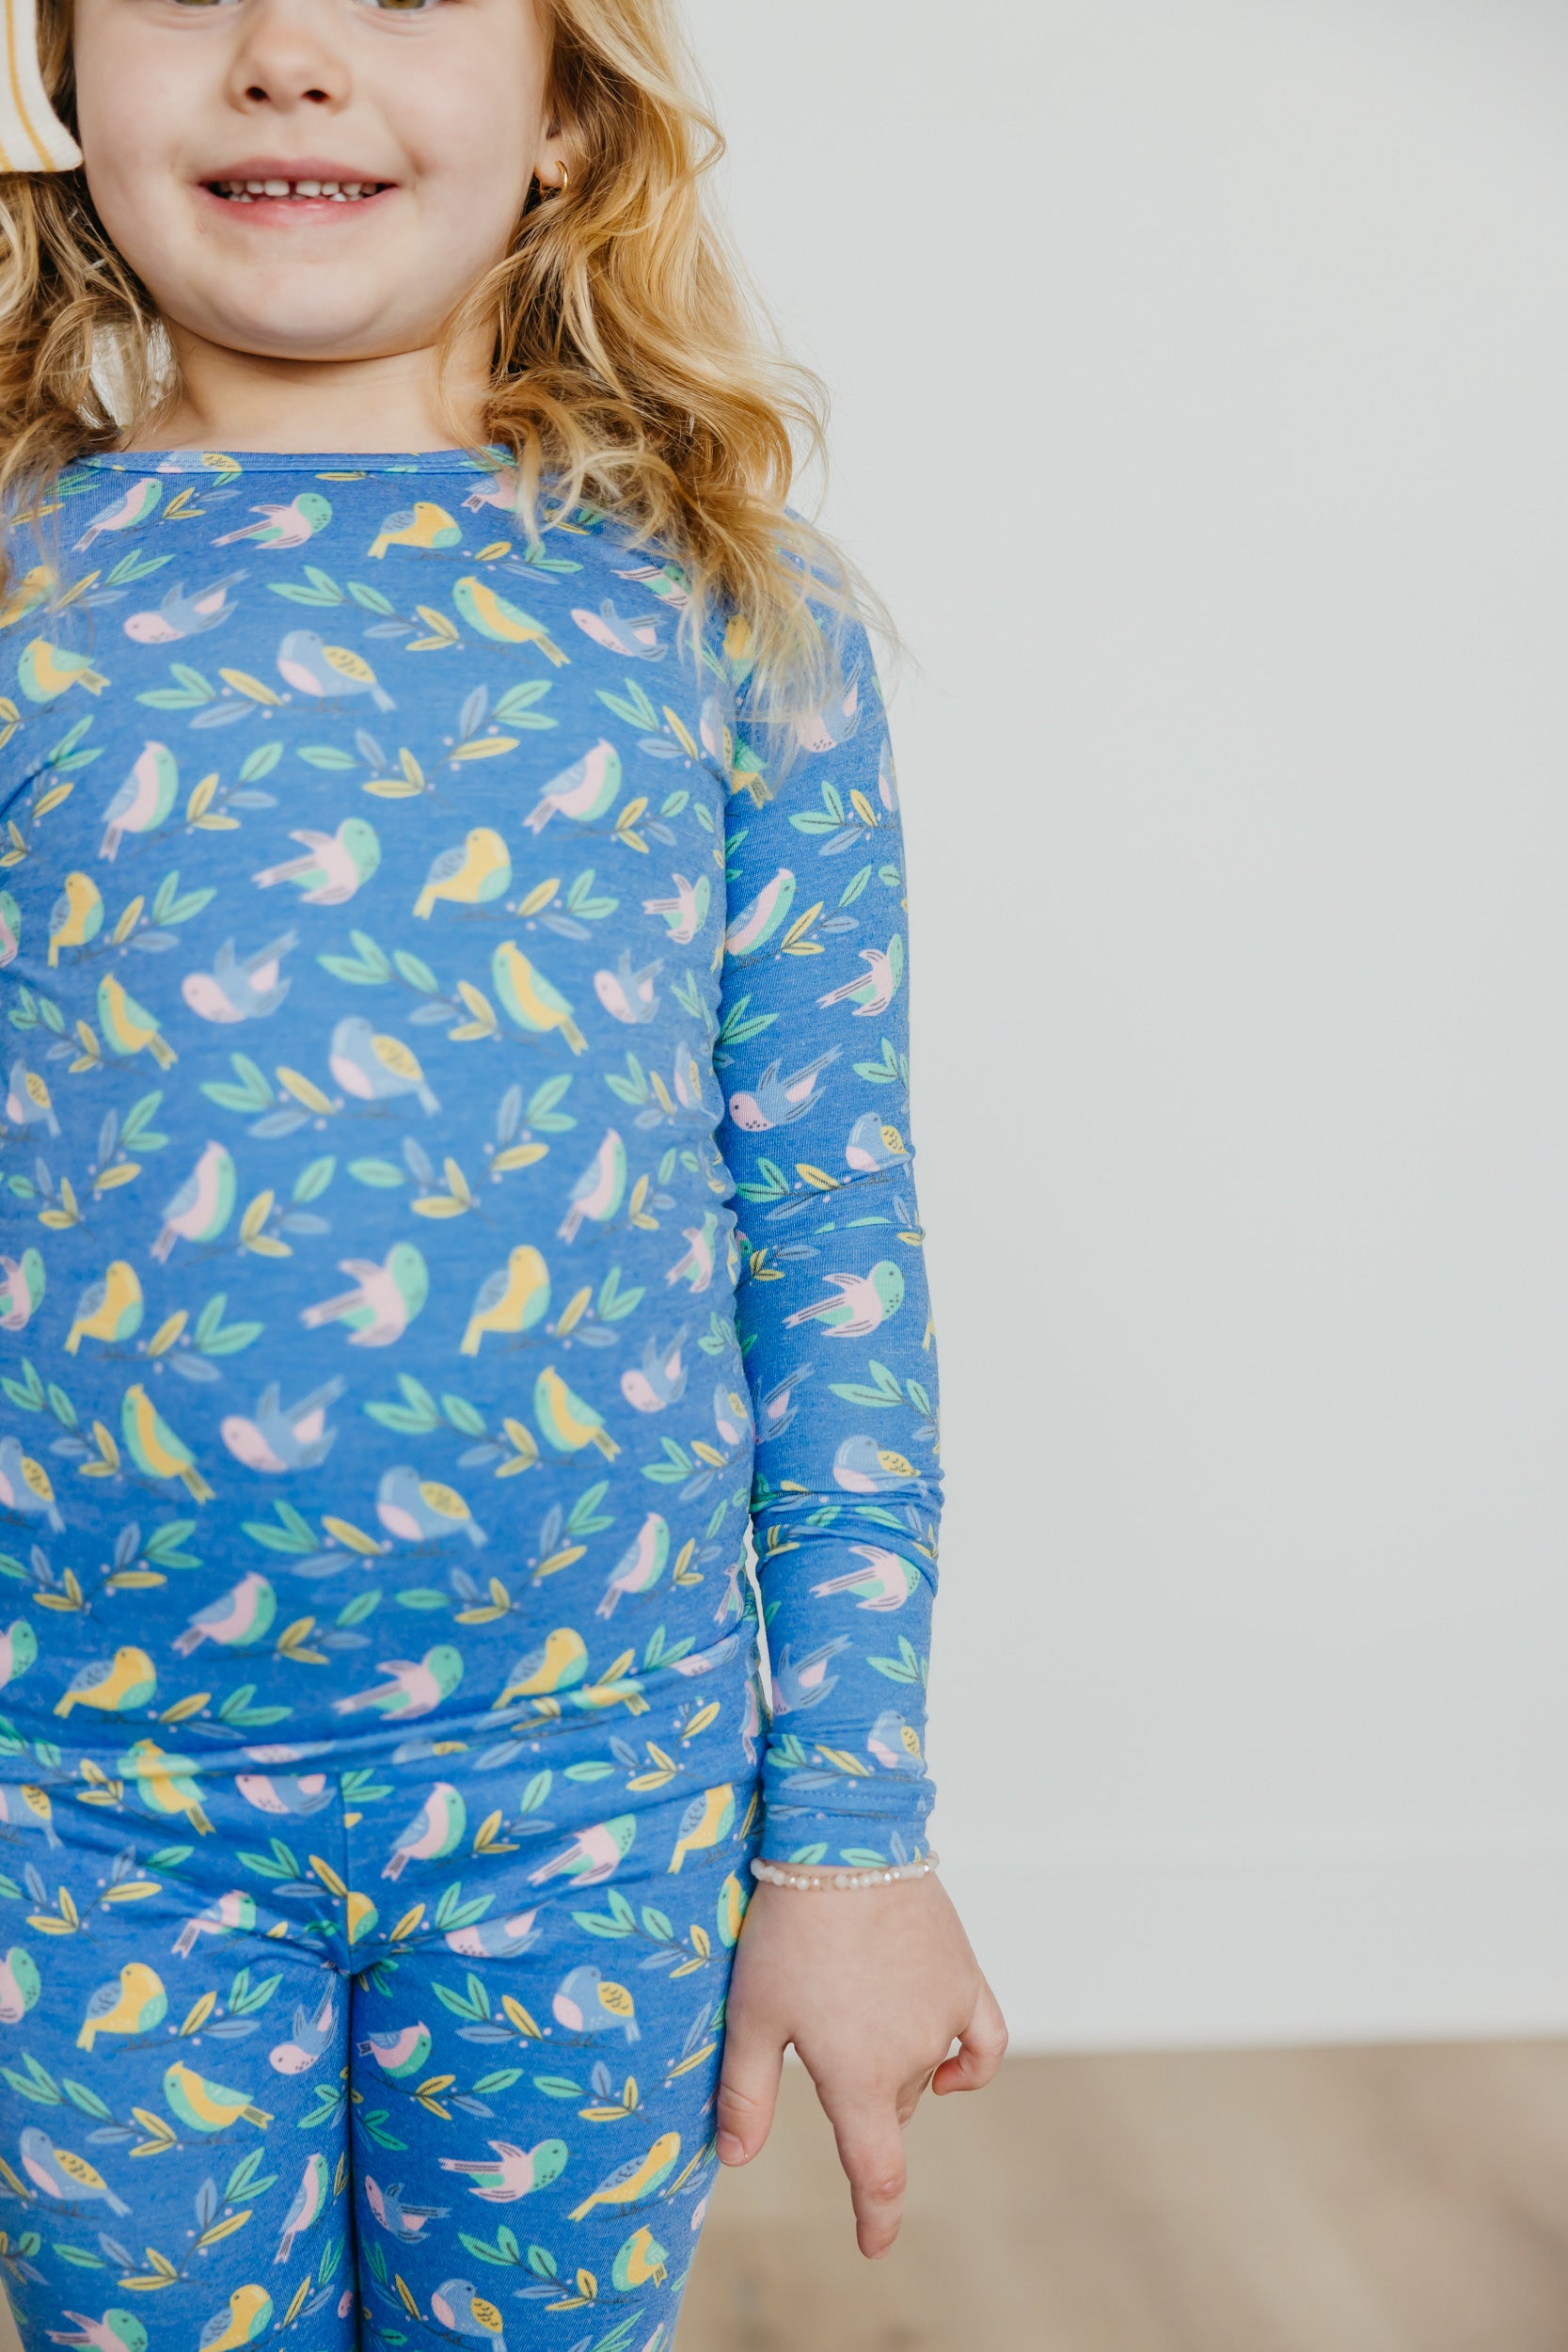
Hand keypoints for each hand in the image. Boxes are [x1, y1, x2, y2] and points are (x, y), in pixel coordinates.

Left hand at [715, 1870, 1006, 2257]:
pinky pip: (983, 2041)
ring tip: (852, 2021)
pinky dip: (967, 2064)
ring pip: (922, 2074)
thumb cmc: (789, 1931)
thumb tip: (735, 2157)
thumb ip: (746, 2094)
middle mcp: (913, 2059)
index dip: (876, 2217)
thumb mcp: (751, 2015)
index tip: (873, 2244)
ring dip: (894, 2071)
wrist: (846, 1845)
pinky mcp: (965, 1976)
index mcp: (860, 2080)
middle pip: (890, 2109)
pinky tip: (949, 2067)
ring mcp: (947, 2017)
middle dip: (859, 2102)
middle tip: (816, 2047)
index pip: (877, 2173)